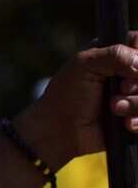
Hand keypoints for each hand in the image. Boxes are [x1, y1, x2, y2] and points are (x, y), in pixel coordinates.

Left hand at [17, 34, 137, 168]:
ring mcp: (133, 98)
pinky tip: (124, 124)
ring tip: (114, 108)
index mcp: (116, 54)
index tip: (131, 67)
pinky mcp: (134, 119)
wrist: (58, 133)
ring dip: (136, 103)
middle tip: (121, 88)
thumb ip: (115, 54)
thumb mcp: (84, 64)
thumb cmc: (66, 95)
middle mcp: (128, 74)